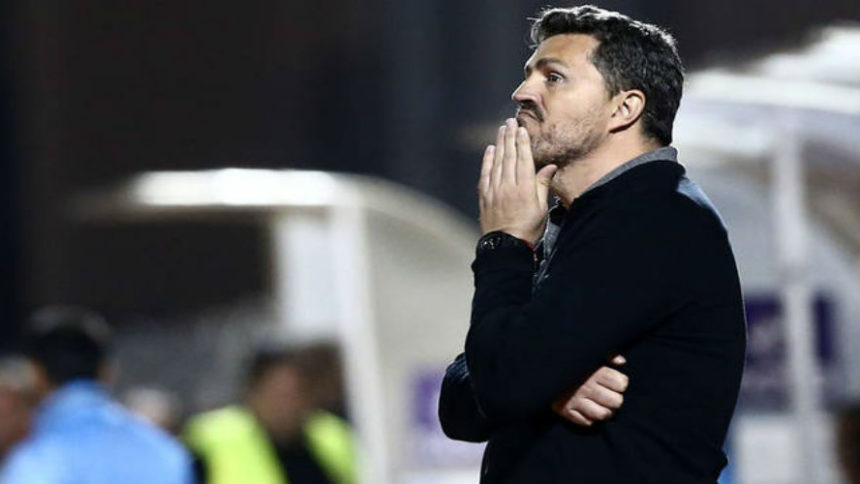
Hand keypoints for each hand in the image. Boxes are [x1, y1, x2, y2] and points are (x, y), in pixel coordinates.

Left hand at [478, 118, 557, 244]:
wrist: (506, 246)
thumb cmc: (528, 229)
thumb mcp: (541, 208)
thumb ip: (543, 185)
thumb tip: (550, 166)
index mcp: (524, 188)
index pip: (523, 159)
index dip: (522, 142)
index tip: (521, 128)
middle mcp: (508, 186)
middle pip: (509, 156)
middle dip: (509, 137)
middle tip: (509, 121)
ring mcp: (494, 190)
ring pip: (496, 161)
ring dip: (499, 144)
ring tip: (501, 130)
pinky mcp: (485, 196)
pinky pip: (485, 173)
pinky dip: (487, 160)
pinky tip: (490, 150)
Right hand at [551, 355, 628, 425]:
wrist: (542, 369)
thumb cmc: (571, 362)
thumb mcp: (590, 353)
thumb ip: (608, 354)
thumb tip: (621, 362)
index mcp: (595, 372)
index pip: (621, 384)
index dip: (620, 384)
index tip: (614, 383)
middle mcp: (588, 387)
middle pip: (616, 402)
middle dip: (615, 399)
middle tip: (608, 396)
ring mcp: (576, 400)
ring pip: (603, 414)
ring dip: (605, 412)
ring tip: (601, 406)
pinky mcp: (566, 411)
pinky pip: (586, 422)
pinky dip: (590, 419)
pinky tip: (588, 411)